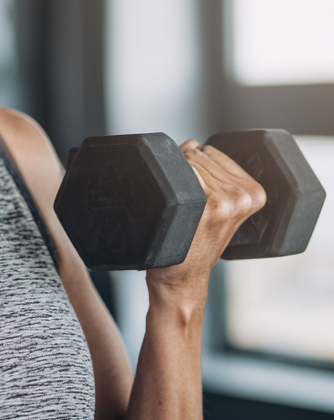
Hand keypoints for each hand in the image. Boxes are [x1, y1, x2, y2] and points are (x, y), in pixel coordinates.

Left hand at [145, 141, 265, 298]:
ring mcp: (223, 200)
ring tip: (179, 206)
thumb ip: (214, 173)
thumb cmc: (197, 242)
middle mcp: (242, 195)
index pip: (212, 152)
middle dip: (183, 168)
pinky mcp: (203, 205)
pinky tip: (173, 205)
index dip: (194, 164)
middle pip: (197, 154)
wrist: (184, 277)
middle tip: (183, 202)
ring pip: (185, 161)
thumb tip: (192, 143)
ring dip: (173, 175)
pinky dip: (166, 180)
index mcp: (254, 193)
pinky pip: (178, 172)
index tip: (194, 190)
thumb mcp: (222, 208)